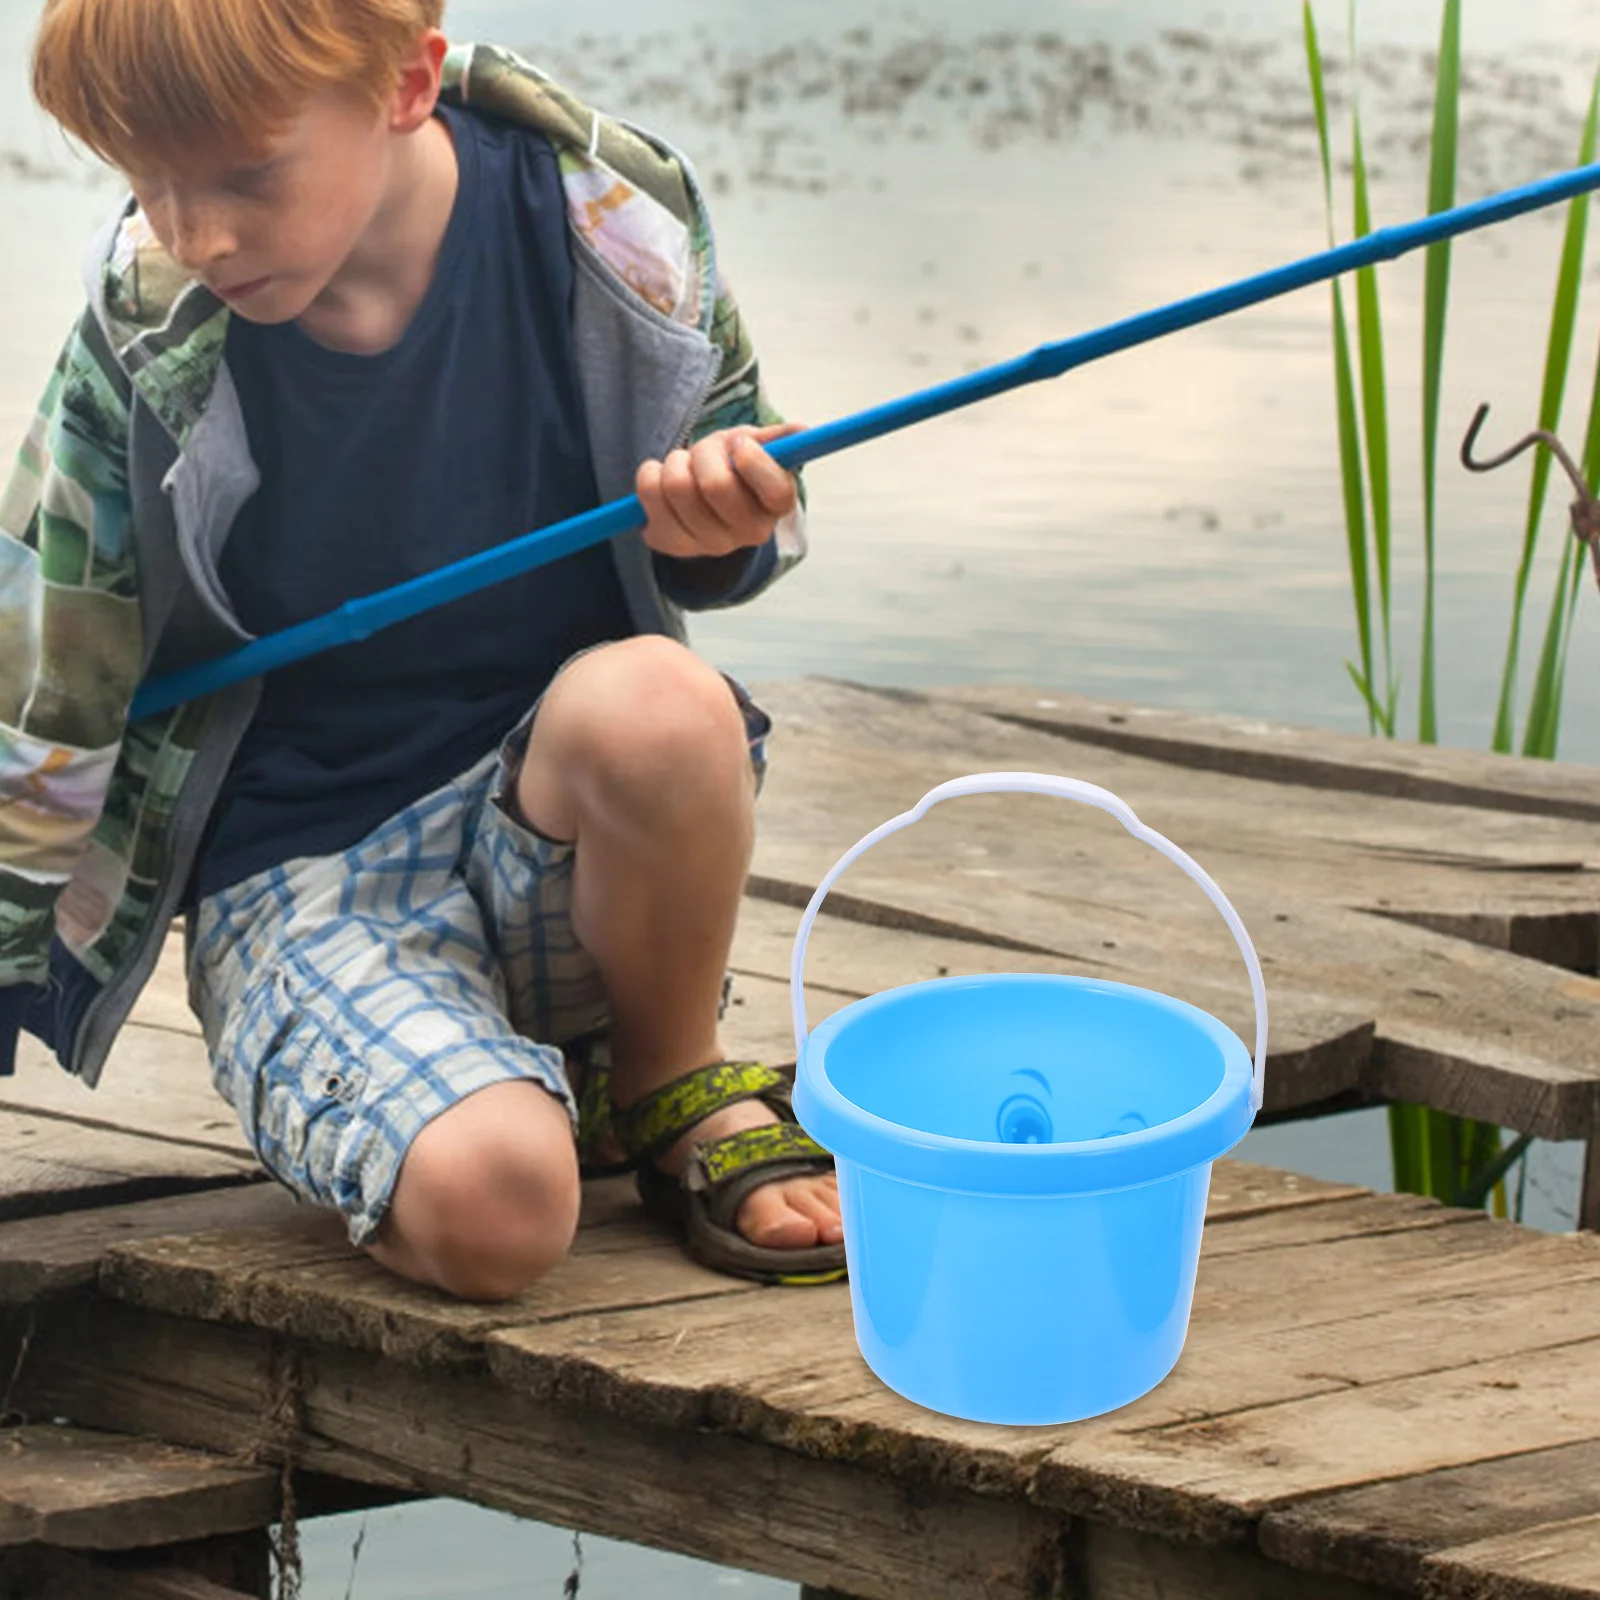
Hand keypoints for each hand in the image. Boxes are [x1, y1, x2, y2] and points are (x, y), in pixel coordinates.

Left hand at [637, 422, 801, 559]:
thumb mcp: (759, 448)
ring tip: (684, 466)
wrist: (702, 502)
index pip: (775, 490)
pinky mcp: (670, 543)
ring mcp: (707, 544)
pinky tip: (663, 483)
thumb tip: (800, 431)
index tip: (740, 445)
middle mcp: (746, 534)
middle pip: (717, 485)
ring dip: (676, 461)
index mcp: (776, 508)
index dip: (753, 460)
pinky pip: (649, 493)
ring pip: (678, 485)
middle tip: (705, 452)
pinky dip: (650, 474)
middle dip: (705, 452)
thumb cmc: (735, 470)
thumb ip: (778, 440)